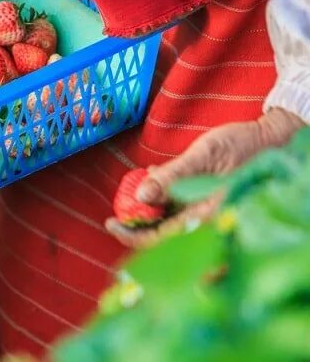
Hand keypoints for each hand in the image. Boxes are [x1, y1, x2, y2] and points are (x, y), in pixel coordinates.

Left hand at [106, 108, 304, 247]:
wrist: (268, 139)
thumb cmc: (240, 146)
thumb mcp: (201, 156)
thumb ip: (172, 177)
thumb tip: (140, 197)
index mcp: (206, 217)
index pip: (161, 239)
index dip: (132, 235)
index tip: (110, 222)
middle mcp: (206, 222)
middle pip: (162, 234)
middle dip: (137, 222)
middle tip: (117, 207)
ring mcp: (205, 214)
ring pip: (168, 221)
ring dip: (148, 208)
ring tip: (135, 184)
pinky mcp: (205, 204)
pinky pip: (177, 209)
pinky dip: (161, 197)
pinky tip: (155, 176)